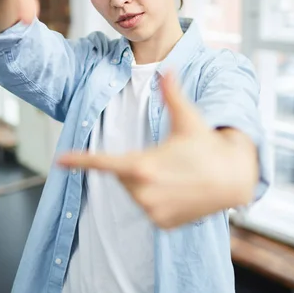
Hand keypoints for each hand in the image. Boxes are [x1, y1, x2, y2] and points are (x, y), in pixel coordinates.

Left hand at [57, 73, 257, 228]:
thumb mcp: (188, 118)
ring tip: (175, 175)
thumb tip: (166, 68)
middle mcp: (143, 192)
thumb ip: (171, 93)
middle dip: (136, 165)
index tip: (60, 161)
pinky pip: (149, 208)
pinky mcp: (162, 224)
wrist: (233, 178)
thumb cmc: (206, 144)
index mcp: (142, 165)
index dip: (80, 161)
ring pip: (135, 193)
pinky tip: (179, 191)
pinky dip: (158, 199)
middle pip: (123, 176)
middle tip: (165, 157)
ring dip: (146, 183)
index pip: (103, 163)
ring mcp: (152, 211)